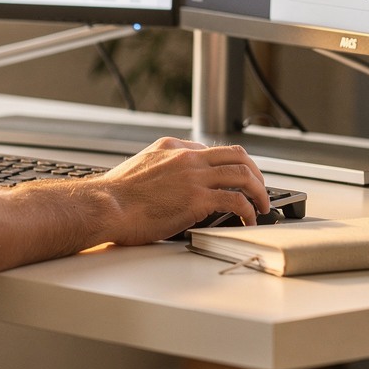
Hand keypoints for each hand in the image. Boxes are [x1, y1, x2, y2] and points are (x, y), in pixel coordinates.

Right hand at [94, 138, 270, 244]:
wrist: (105, 205)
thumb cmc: (115, 196)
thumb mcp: (139, 168)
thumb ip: (161, 168)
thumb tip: (171, 184)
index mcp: (173, 148)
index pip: (212, 150)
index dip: (230, 165)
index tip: (236, 179)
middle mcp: (187, 157)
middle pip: (237, 155)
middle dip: (255, 172)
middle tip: (260, 189)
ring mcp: (194, 177)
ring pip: (243, 174)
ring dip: (259, 190)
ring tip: (263, 206)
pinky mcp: (197, 199)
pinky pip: (236, 200)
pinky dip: (249, 210)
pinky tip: (248, 220)